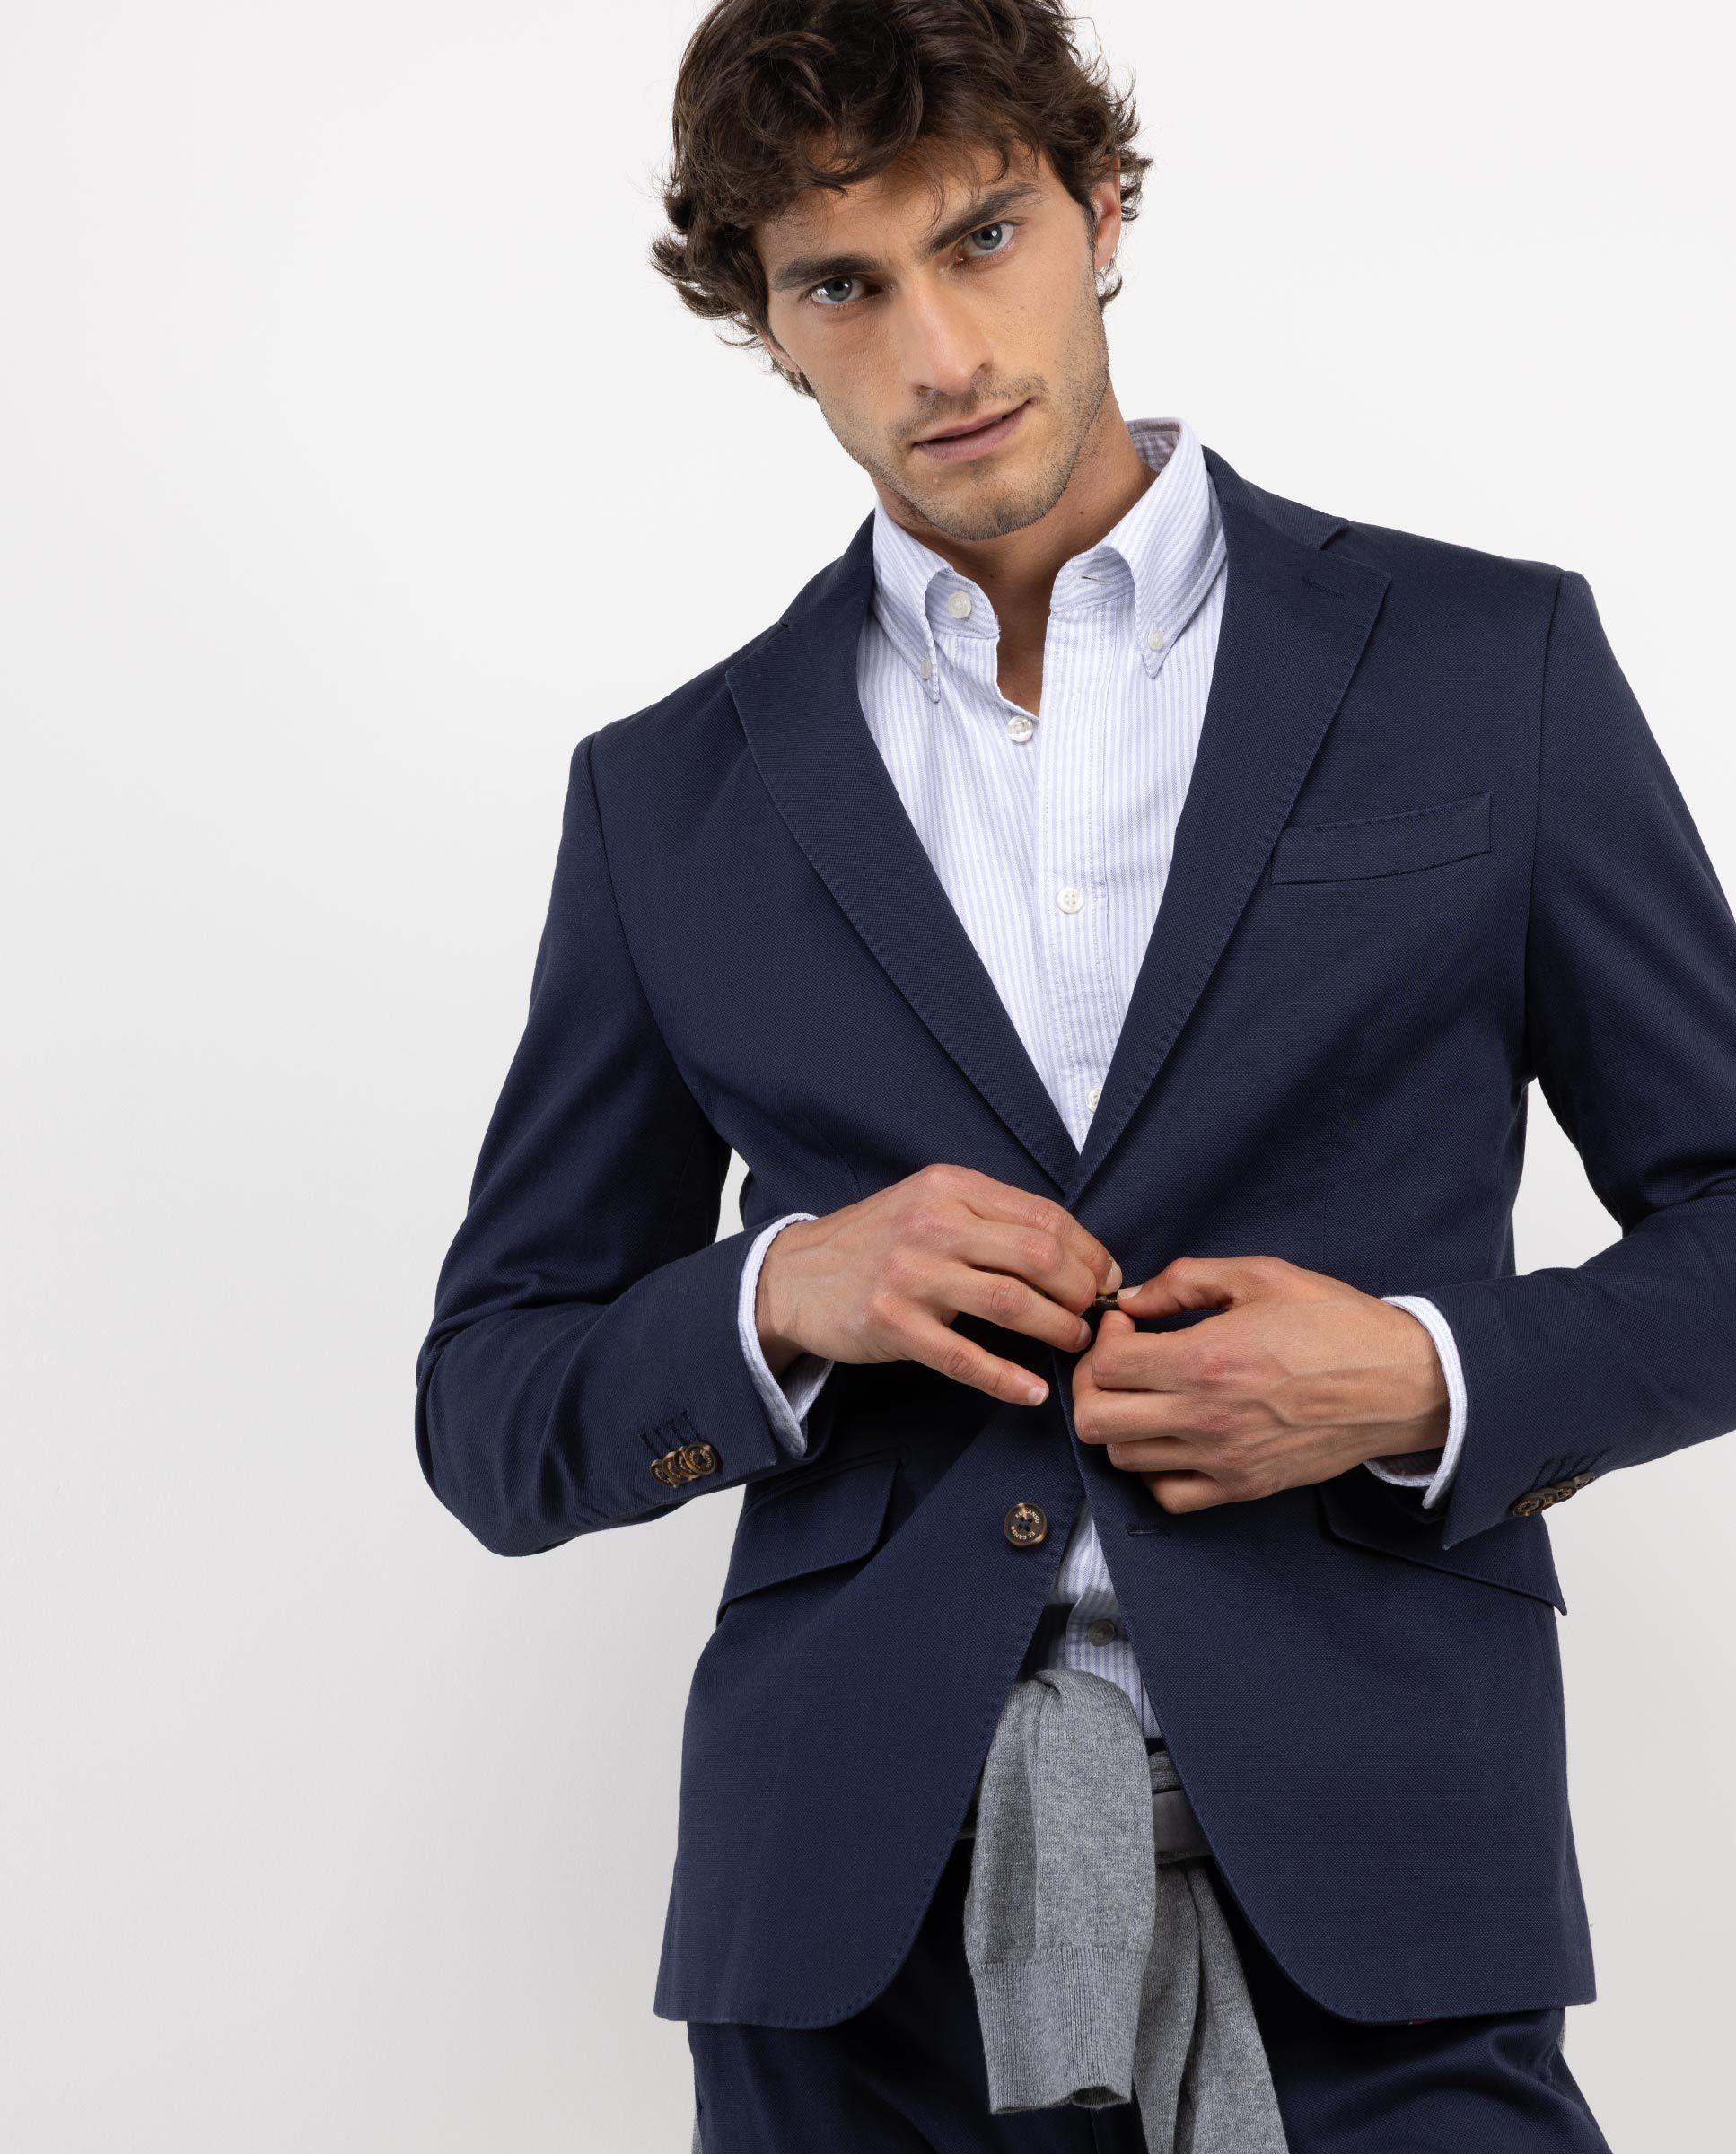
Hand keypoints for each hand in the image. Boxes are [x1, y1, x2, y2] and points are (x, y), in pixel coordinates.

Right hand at [755, 1163, 1120, 1408]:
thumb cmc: (877, 1241)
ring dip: (1058, 1328)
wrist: (795, 1274)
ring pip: (1011, 1303)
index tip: (1107, 1278)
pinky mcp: (892, 1325)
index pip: (1044, 1216)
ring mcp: (910, 1275)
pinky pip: (966, 1359)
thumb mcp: (930, 1203)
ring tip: (1074, 1342)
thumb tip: (1074, 1251)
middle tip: (1095, 1314)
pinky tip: (1034, 1391)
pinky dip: (1008, 1379)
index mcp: (950, 1187)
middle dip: (1082, 1290)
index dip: (1089, 1251)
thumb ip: (991, 1217)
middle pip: (1038, 1256)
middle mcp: (932, 1224)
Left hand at [1070, 1254, 1447, 1513]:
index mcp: (1207, 1360)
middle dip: (1092, 1387)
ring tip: (1147, 1395)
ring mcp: (1224, 1460)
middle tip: (1119, 1363)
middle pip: (1096, 1422)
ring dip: (1120, 1425)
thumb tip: (1133, 1300)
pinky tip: (1172, 1435)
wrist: (1403, 1382)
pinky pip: (1168, 1495)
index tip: (1127, 1326)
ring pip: (1123, 1460)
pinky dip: (1155, 1469)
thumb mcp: (1262, 1276)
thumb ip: (1186, 1280)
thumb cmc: (1337, 1323)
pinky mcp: (1243, 1487)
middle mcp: (1207, 1417)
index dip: (1101, 1341)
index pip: (1105, 1367)